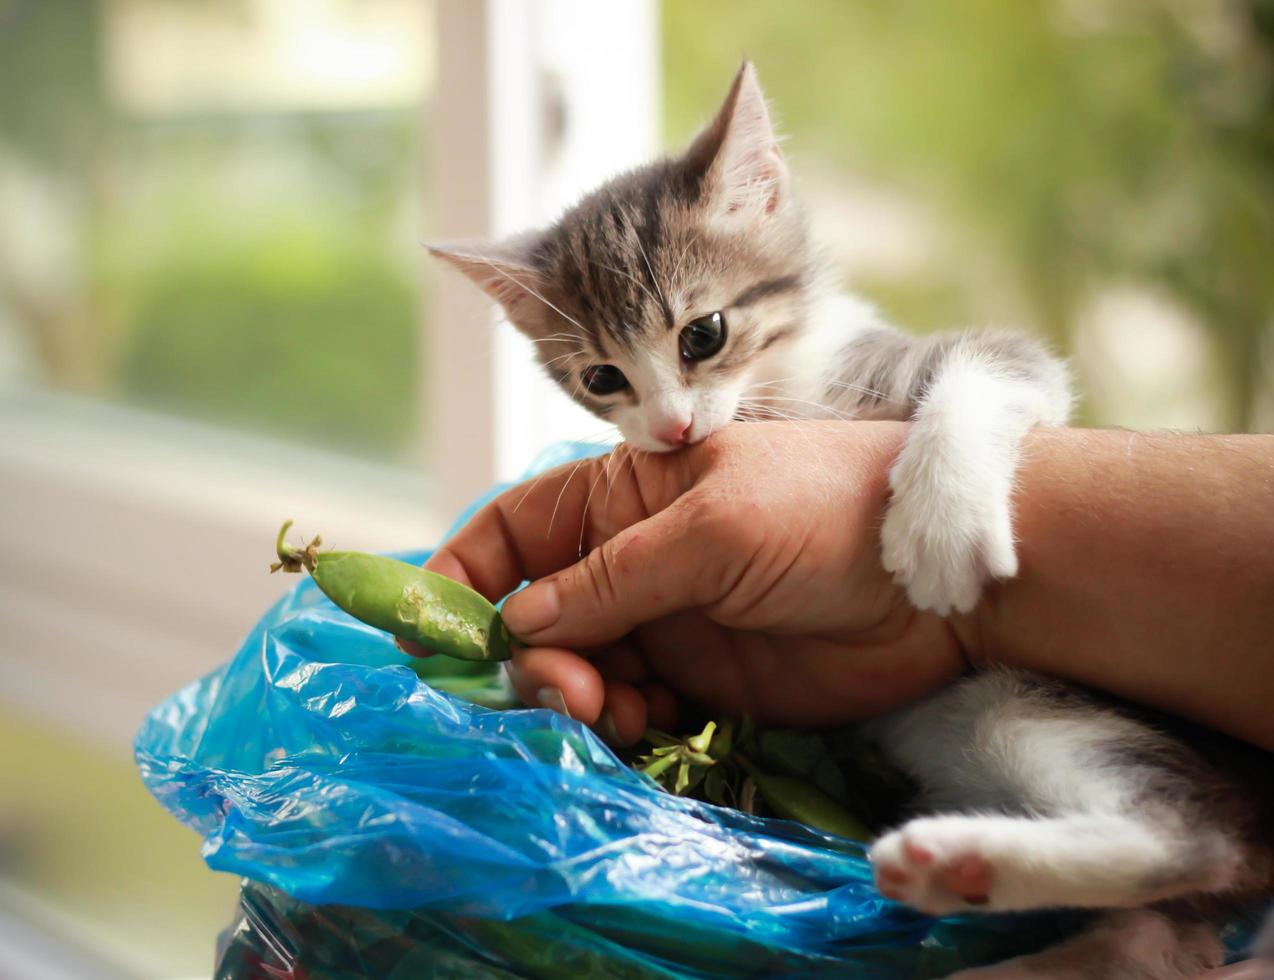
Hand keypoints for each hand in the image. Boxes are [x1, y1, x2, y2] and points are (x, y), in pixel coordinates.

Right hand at [417, 422, 966, 743]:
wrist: (934, 578)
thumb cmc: (823, 512)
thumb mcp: (710, 528)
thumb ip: (611, 580)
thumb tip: (516, 625)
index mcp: (619, 499)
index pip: (511, 532)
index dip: (461, 575)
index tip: (426, 629)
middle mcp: (628, 562)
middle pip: (533, 616)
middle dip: (528, 657)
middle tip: (566, 692)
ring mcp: (662, 623)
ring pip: (573, 671)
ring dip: (571, 698)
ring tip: (611, 711)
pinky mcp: (698, 681)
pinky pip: (627, 710)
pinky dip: (617, 724)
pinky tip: (643, 725)